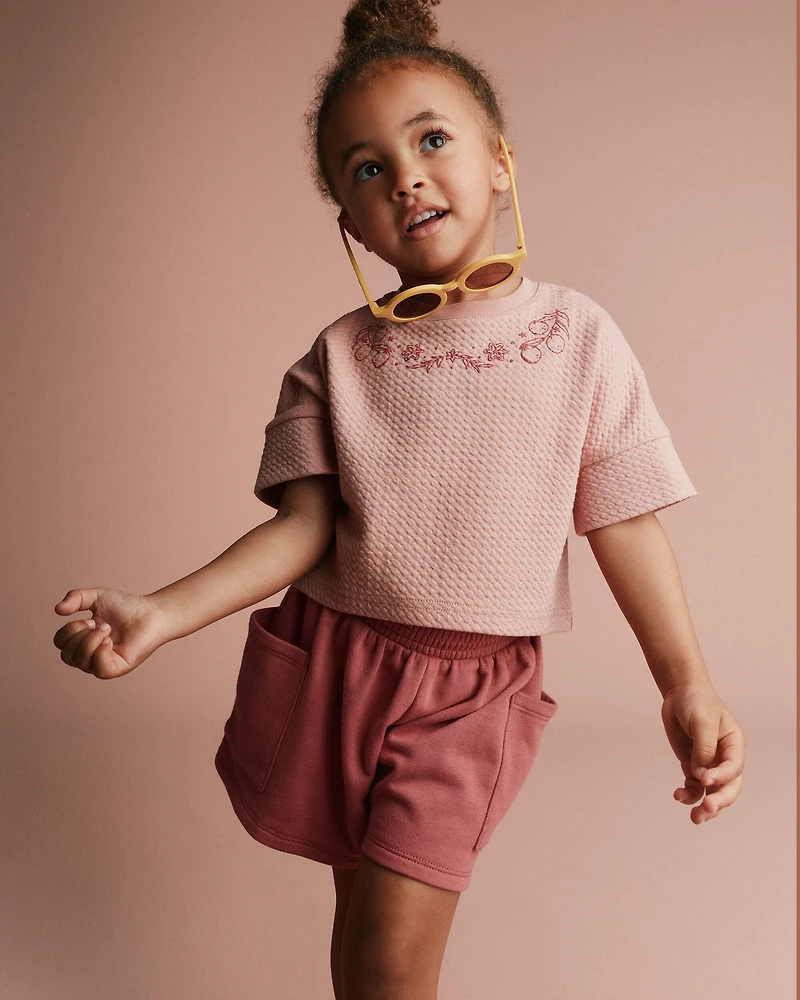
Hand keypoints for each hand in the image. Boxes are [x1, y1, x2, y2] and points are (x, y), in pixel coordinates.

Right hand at [53, 587, 172, 678]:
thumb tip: (57, 610)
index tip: (90, 618)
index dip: (70, 629)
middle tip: (99, 623)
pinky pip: (98, 668)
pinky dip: (101, 651)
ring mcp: (102, 664)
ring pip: (80, 661)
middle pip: (66, 655)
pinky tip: (111, 641)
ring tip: (108, 629)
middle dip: (80, 635)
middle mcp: (89, 655)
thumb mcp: (96, 596)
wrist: (151, 613)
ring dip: (92, 640)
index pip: (60, 642)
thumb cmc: (125, 607)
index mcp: (82, 640)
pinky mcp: (115, 670)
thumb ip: (75, 598)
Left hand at [660, 681, 745, 823]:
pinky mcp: (693, 766)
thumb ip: (704, 749)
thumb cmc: (696, 702)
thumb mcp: (702, 721)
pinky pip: (694, 787)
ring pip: (712, 792)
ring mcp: (709, 764)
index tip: (704, 780)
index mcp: (734, 745)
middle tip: (706, 809)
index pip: (734, 768)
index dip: (722, 777)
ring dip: (704, 807)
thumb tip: (701, 776)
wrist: (680, 693)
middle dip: (719, 801)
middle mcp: (725, 758)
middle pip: (728, 787)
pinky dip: (688, 795)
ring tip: (695, 818)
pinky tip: (678, 795)